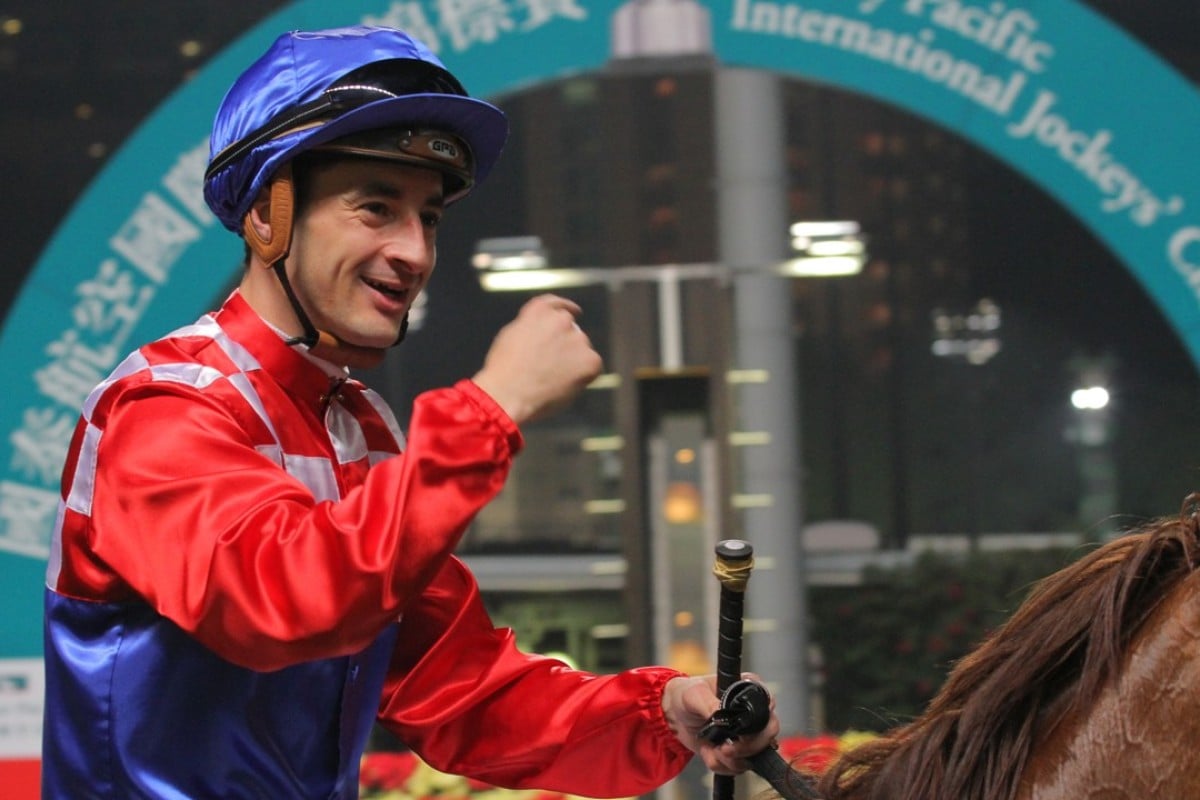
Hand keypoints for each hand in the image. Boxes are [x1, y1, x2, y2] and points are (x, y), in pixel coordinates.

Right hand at [472, 294, 602, 424]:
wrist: (508, 393)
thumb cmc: (504, 371)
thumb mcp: (511, 336)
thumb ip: (532, 327)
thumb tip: (544, 333)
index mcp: (539, 310)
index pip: (558, 304)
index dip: (567, 307)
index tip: (575, 311)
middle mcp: (561, 319)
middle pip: (571, 330)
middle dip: (566, 345)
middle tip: (554, 366)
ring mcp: (577, 339)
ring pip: (582, 349)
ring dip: (574, 361)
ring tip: (552, 380)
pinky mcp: (590, 359)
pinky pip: (592, 367)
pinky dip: (583, 376)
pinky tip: (564, 385)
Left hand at [661, 674, 779, 774]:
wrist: (672, 716)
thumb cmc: (686, 695)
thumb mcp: (694, 694)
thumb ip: (710, 704)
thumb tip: (721, 718)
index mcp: (747, 690)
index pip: (769, 705)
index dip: (760, 723)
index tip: (741, 734)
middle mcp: (752, 713)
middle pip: (768, 735)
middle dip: (747, 748)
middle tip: (725, 749)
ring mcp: (746, 735)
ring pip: (754, 756)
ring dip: (731, 760)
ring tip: (712, 749)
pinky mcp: (737, 752)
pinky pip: (738, 767)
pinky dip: (722, 765)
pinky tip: (708, 752)